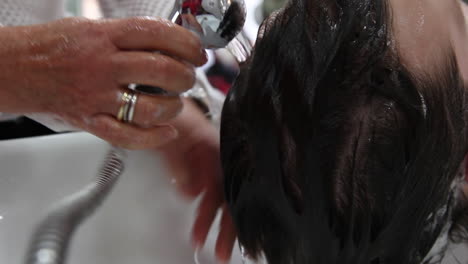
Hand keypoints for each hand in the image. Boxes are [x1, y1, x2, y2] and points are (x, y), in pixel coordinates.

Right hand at [0, 17, 206, 148]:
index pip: (158, 34)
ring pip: (150, 107)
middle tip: (187, 77)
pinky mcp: (91, 120)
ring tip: (175, 103)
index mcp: (104, 36)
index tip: (197, 52)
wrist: (14, 68)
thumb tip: (166, 42)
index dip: (187, 43)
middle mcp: (103, 65)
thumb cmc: (51, 46)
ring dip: (173, 107)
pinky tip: (166, 131)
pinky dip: (154, 137)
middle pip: (161, 71)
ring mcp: (97, 96)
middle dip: (185, 76)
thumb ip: (126, 36)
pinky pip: (129, 136)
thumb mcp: (90, 28)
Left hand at [159, 99, 236, 261]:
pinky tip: (201, 225)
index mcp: (220, 146)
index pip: (233, 183)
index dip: (232, 211)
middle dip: (227, 226)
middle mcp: (220, 156)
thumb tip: (190, 190)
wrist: (158, 102)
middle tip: (220, 251)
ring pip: (218, 198)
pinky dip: (203, 212)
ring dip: (211, 222)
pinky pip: (205, 194)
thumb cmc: (173, 107)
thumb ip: (180, 158)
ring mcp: (210, 163)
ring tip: (205, 243)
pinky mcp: (199, 169)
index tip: (226, 234)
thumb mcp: (174, 127)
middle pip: (230, 195)